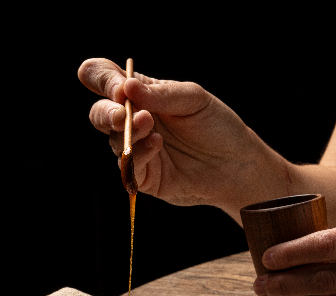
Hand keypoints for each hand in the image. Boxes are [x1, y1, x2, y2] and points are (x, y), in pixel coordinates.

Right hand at [78, 58, 283, 210]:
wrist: (237, 164)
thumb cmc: (216, 126)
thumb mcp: (193, 99)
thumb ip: (160, 94)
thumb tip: (126, 88)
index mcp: (141, 94)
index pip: (103, 78)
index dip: (100, 78)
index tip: (118, 87)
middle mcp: (133, 120)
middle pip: (98, 112)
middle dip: (106, 112)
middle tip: (122, 112)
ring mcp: (135, 149)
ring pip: (111, 139)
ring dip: (127, 131)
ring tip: (150, 125)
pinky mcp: (143, 176)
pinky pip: (128, 166)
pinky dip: (139, 153)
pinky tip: (157, 144)